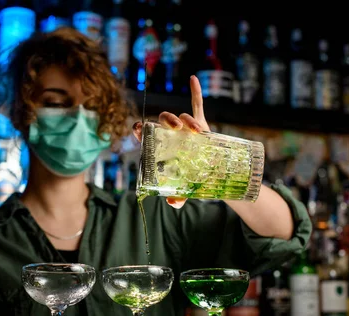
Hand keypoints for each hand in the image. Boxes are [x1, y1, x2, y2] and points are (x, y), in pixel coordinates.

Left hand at [133, 75, 208, 208]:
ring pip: (183, 116)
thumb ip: (178, 197)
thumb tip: (174, 203)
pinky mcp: (201, 125)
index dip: (140, 130)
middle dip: (167, 121)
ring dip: (186, 119)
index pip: (146, 136)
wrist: (212, 175)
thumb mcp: (184, 191)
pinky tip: (192, 79)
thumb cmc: (191, 180)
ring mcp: (186, 129)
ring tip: (195, 130)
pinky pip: (197, 106)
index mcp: (162, 147)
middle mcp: (171, 135)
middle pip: (164, 121)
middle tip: (174, 129)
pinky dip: (195, 93)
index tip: (137, 128)